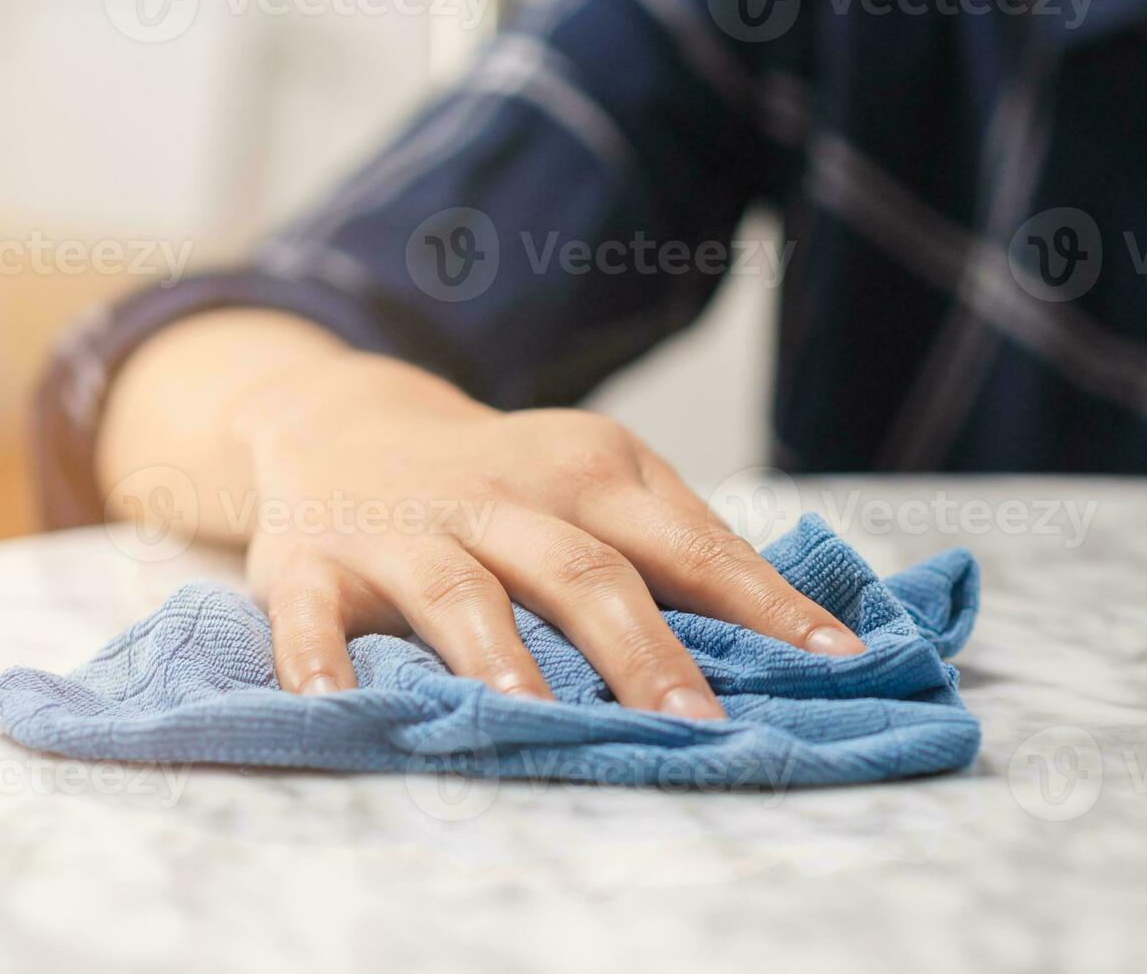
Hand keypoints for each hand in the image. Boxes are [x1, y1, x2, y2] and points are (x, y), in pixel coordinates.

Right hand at [226, 353, 863, 712]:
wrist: (345, 421)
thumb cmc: (511, 481)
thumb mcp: (604, 484)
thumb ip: (683, 550)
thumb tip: (799, 641)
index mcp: (594, 474)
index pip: (694, 546)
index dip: (764, 605)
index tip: (834, 661)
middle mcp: (506, 496)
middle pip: (586, 574)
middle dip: (643, 653)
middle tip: (693, 724)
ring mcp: (407, 530)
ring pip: (461, 592)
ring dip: (499, 658)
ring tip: (532, 719)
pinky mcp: (312, 563)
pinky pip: (313, 618)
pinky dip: (320, 663)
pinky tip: (337, 706)